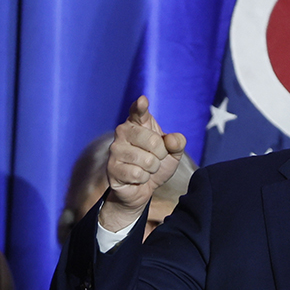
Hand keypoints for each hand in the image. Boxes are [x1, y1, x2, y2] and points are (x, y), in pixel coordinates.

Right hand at [101, 95, 185, 231]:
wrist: (141, 188)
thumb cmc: (156, 164)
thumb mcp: (173, 153)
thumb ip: (177, 143)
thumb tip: (172, 140)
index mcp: (137, 123)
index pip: (138, 112)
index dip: (141, 107)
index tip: (143, 101)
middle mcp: (123, 132)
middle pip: (154, 141)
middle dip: (161, 155)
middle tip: (154, 158)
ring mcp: (115, 149)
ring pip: (148, 160)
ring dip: (152, 169)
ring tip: (145, 169)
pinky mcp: (112, 167)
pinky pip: (138, 174)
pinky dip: (144, 179)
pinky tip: (137, 178)